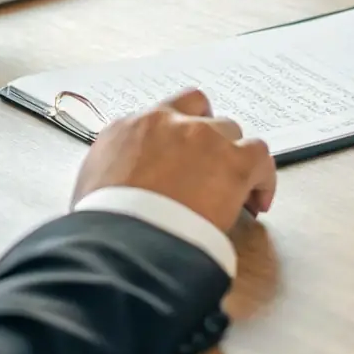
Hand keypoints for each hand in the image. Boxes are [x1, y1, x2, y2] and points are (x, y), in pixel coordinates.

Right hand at [72, 89, 276, 232]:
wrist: (123, 240)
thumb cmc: (103, 224)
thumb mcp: (89, 190)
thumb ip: (109, 175)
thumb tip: (118, 191)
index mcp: (127, 129)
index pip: (159, 116)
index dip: (174, 133)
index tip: (180, 154)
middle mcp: (167, 122)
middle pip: (199, 113)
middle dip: (207, 136)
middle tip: (210, 165)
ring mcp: (203, 137)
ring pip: (231, 132)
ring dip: (233, 156)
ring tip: (235, 187)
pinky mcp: (234, 162)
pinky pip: (261, 157)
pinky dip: (263, 178)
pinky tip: (258, 200)